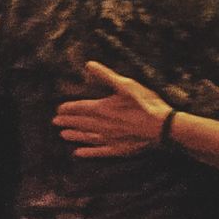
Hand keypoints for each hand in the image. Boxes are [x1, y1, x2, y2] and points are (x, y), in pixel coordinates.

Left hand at [55, 60, 175, 160]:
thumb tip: (89, 65)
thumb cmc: (146, 103)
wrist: (163, 127)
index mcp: (102, 108)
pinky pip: (98, 151)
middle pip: (80, 123)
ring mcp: (109, 138)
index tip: (58, 110)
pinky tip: (79, 153)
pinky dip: (87, 152)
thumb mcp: (126, 84)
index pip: (79, 108)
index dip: (68, 109)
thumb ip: (106, 76)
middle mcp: (102, 125)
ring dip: (74, 136)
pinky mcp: (118, 149)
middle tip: (55, 123)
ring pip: (86, 137)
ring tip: (62, 135)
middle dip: (67, 122)